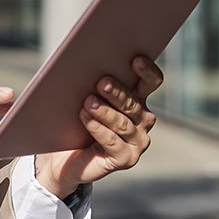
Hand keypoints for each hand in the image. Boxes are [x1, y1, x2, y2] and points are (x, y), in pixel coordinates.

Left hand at [34, 55, 163, 199]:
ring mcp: (137, 142)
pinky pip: (113, 141)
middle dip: (118, 92)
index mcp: (138, 100)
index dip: (147, 71)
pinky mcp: (126, 159)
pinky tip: (86, 118)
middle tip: (101, 82)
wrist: (66, 157)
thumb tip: (87, 64)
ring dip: (104, 111)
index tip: (135, 59)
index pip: (151, 83)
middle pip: (133, 103)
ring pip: (122, 123)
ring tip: (87, 101)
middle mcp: (143, 120)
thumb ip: (94, 84)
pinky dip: (98, 128)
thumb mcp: (87, 98)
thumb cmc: (77, 122)